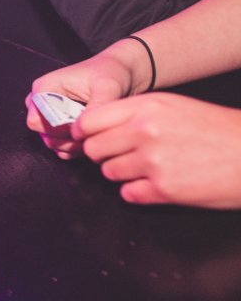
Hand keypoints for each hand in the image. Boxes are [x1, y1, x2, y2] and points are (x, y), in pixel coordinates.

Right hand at [26, 42, 145, 157]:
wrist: (120, 73)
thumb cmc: (111, 73)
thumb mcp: (108, 85)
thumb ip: (97, 105)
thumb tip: (85, 128)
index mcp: (44, 88)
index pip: (37, 120)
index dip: (59, 128)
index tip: (83, 124)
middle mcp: (41, 103)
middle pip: (42, 132)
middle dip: (68, 137)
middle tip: (92, 130)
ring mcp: (48, 116)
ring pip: (51, 142)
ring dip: (73, 145)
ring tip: (95, 133)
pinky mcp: (58, 127)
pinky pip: (60, 147)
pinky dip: (75, 149)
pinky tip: (92, 138)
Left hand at [72, 93, 240, 208]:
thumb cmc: (217, 129)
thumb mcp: (173, 106)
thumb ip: (134, 113)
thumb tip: (96, 126)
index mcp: (146, 107)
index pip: (88, 121)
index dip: (84, 132)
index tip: (88, 138)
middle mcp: (145, 132)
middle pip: (93, 149)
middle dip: (104, 154)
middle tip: (123, 155)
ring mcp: (153, 162)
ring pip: (108, 173)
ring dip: (123, 173)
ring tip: (149, 168)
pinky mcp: (164, 190)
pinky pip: (127, 194)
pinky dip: (139, 192)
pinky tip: (159, 183)